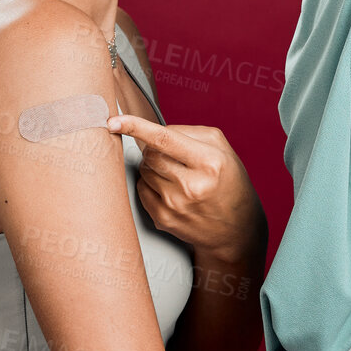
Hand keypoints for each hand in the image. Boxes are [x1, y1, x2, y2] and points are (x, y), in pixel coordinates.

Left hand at [107, 114, 265, 260]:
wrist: (236, 230)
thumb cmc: (229, 184)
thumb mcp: (223, 151)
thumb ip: (190, 133)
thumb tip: (153, 131)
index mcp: (210, 163)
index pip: (164, 139)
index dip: (136, 127)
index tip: (114, 121)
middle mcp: (192, 185)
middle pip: (149, 154)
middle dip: (155, 149)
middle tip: (173, 157)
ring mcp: (175, 205)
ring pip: (143, 171)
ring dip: (153, 168)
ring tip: (177, 176)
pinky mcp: (163, 219)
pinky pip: (141, 190)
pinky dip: (151, 185)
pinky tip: (171, 191)